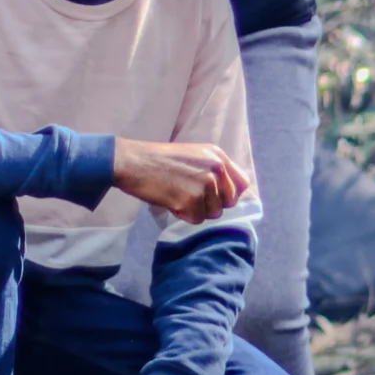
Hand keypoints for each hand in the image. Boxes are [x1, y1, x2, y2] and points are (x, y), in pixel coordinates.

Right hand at [114, 140, 250, 224]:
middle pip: (228, 202)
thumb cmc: (158, 160)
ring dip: (196, 210)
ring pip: (213, 213)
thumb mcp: (194, 155)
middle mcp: (216, 169)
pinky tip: (171, 201)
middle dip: (211, 205)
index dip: (231, 195)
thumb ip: (213, 170)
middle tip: (190, 197)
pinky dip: (183, 215)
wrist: (132, 162)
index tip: (218, 198)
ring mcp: (205, 184)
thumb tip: (230, 195)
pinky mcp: (191, 200)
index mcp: (218, 156)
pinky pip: (196, 219)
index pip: (242, 183)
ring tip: (178, 196)